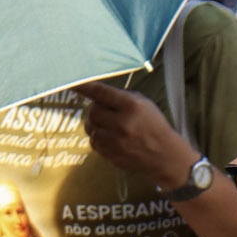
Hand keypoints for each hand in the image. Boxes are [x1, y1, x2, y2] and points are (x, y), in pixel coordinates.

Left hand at [74, 82, 195, 187]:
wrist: (165, 155)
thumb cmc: (153, 125)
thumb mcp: (143, 104)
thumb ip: (119, 97)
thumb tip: (94, 94)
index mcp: (132, 106)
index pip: (101, 93)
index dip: (84, 87)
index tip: (71, 81)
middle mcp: (123, 124)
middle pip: (93, 112)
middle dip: (96, 110)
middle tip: (107, 112)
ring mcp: (116, 142)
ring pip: (91, 128)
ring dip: (96, 125)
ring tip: (109, 126)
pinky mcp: (112, 155)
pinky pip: (94, 143)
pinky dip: (99, 138)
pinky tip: (111, 138)